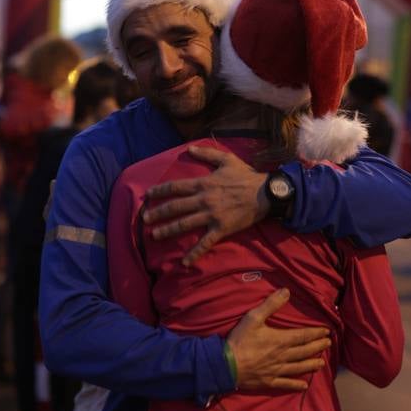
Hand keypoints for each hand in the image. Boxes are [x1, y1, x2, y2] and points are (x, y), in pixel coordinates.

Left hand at [144, 145, 269, 264]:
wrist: (266, 193)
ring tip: (155, 235)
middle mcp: (204, 200)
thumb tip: (189, 148)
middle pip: (175, 207)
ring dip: (168, 230)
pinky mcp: (221, 229)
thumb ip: (207, 153)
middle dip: (158, 213)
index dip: (160, 191)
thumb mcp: (227, 159)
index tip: (148, 195)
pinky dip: (194, 253)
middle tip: (144, 219)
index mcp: (203, 183)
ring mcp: (211, 215)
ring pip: (184, 224)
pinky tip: (184, 262)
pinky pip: (205, 243)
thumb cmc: (246, 176)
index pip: (176, 187)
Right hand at [226, 289, 330, 391]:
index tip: (327, 331)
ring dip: (311, 364)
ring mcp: (276, 371)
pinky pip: (285, 384)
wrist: (226, 365)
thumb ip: (271, 304)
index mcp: (280, 340)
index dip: (316, 333)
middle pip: (304, 351)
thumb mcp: (253, 317)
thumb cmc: (240, 340)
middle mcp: (282, 356)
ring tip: (322, 363)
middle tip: (328, 344)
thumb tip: (286, 291)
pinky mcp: (269, 382)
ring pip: (299, 368)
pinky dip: (296, 385)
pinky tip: (304, 386)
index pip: (303, 336)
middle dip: (317, 346)